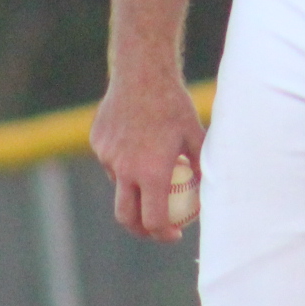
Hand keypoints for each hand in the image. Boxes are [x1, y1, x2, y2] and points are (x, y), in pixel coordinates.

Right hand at [89, 72, 205, 241]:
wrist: (142, 72)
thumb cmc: (174, 103)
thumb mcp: (195, 134)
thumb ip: (201, 166)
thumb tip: (207, 191)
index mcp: (151, 173)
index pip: (154, 220)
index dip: (164, 234)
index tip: (174, 233)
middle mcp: (125, 170)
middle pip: (126, 216)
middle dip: (140, 229)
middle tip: (154, 227)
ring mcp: (107, 156)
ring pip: (119, 184)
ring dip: (133, 186)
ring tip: (151, 156)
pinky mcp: (97, 142)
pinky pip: (110, 160)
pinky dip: (123, 160)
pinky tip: (137, 135)